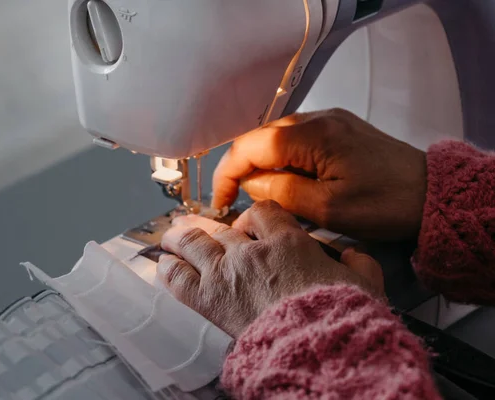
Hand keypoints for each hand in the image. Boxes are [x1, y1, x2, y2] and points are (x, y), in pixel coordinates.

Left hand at [157, 200, 383, 336]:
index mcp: (288, 242)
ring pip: (194, 243)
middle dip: (208, 225)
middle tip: (197, 223)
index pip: (262, 213)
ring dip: (180, 237)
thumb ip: (360, 264)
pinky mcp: (209, 300)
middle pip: (222, 227)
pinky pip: (179, 278)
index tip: (250, 222)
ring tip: (172, 235)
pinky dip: (169, 270)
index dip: (253, 215)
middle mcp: (251, 252)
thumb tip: (356, 256)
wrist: (316, 347)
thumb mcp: (365, 284)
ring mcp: (226, 273)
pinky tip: (164, 265)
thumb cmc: (340, 317)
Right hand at [212, 108, 426, 240]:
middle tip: (235, 202)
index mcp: (312, 135)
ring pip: (275, 139)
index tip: (219, 202)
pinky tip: (286, 183)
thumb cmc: (386, 204)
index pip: (249, 147)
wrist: (431, 193)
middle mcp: (317, 118)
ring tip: (260, 197)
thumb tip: (251, 183)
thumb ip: (281, 192)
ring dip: (261, 165)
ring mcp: (328, 121)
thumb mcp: (328, 209)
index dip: (227, 174)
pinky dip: (282, 160)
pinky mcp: (337, 129)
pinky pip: (295, 140)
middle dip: (241, 170)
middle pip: (259, 139)